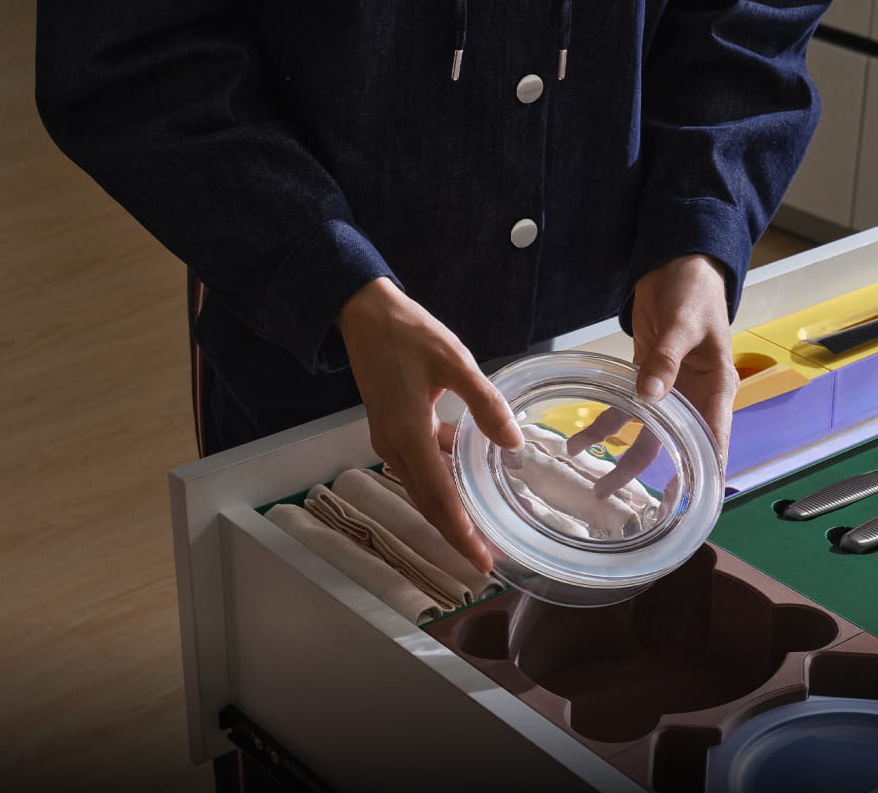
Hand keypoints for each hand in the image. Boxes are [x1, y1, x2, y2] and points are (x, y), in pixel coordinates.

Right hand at [338, 278, 521, 570]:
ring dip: (448, 510)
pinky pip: (417, 466)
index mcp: (409, 433)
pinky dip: (440, 481)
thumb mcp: (455, 362)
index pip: (438, 497)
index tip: (481, 563)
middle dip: (455, 533)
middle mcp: (394, 445)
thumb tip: (513, 443)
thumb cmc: (409, 333)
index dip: (459, 533)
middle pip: (427, 502)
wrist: (364, 313)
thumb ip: (484, 404)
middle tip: (485, 561)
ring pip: (421, 486)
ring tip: (480, 529)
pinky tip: (465, 476)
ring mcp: (388, 438)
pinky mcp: (390, 428)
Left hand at [587, 255, 731, 490]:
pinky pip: (626, 408)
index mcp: (716, 387)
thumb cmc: (695, 291)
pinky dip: (606, 423)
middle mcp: (694, 395)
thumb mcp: (683, 323)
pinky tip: (582, 439)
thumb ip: (665, 359)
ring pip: (647, 433)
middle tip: (629, 506)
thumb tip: (649, 396)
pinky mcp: (646, 375)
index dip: (703, 476)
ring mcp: (669, 387)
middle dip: (652, 477)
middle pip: (675, 445)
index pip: (714, 441)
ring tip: (597, 484)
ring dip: (622, 457)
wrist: (679, 262)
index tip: (686, 506)